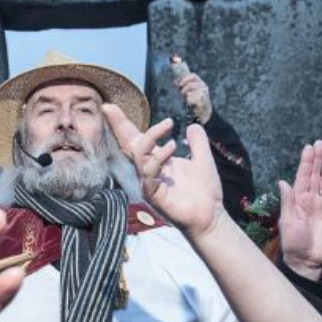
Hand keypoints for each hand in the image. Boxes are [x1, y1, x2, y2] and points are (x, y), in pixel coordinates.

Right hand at [104, 104, 222, 238]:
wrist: (211, 215)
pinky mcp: (153, 195)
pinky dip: (159, 157)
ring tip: (169, 128)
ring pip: (139, 155)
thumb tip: (193, 125)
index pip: (138, 139)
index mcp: (158, 161)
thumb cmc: (205, 192)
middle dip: (119, 125)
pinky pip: (149, 173)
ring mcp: (149, 183)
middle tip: (112, 107)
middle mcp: (149, 170)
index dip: (124, 124)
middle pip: (129, 144)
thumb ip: (198, 142)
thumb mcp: (203, 159)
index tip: (109, 106)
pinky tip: (172, 147)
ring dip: (152, 138)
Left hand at [175, 73, 212, 124]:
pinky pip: (195, 99)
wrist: (203, 111)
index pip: (193, 76)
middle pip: (190, 85)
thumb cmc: (194, 100)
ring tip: (187, 100)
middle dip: (184, 90)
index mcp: (200, 82)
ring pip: (191, 92)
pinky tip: (191, 103)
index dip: (185, 79)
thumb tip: (175, 81)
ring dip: (187, 97)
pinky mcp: (204, 101)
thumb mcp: (188, 91)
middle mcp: (203, 86)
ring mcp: (205, 93)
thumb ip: (183, 85)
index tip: (180, 84)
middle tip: (182, 94)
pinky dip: (191, 101)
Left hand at [277, 141, 321, 278]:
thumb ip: (287, 201)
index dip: (306, 162)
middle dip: (319, 160)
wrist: (307, 260)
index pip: (302, 176)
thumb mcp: (287, 221)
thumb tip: (282, 182)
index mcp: (297, 199)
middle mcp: (310, 198)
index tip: (309, 148)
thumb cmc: (293, 242)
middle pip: (316, 175)